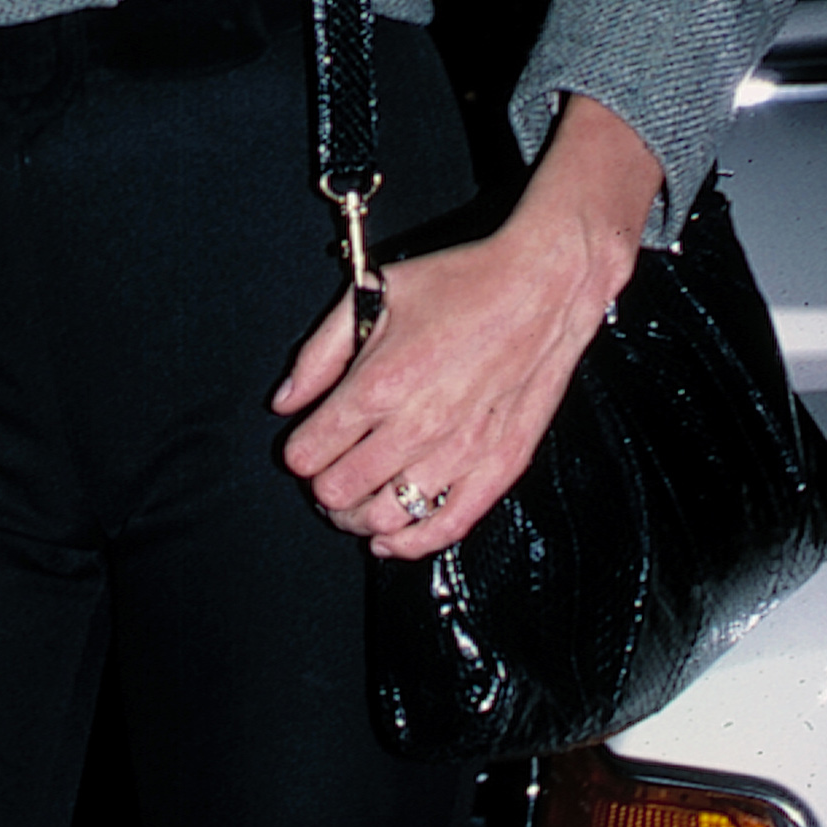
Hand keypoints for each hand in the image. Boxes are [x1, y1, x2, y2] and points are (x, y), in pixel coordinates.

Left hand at [274, 93, 660, 561]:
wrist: (542, 288)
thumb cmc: (461, 284)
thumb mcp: (371, 298)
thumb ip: (318, 354)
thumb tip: (284, 401)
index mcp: (380, 383)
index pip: (313, 451)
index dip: (297, 455)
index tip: (301, 448)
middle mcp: (419, 426)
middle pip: (342, 491)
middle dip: (322, 489)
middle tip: (324, 477)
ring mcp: (462, 452)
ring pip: (389, 517)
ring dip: (359, 517)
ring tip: (353, 504)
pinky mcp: (500, 466)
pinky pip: (449, 525)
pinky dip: (413, 542)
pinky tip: (392, 539)